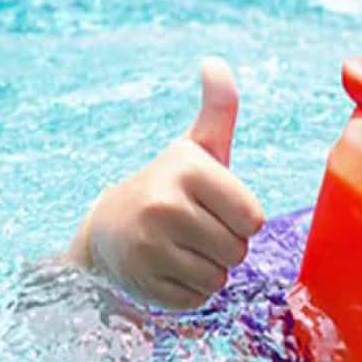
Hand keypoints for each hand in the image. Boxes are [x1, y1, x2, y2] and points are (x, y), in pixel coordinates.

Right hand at [71, 58, 266, 309]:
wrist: (107, 229)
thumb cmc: (168, 187)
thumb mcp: (195, 149)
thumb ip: (218, 109)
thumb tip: (214, 63)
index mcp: (187, 170)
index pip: (253, 218)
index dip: (241, 218)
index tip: (213, 206)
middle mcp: (164, 206)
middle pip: (237, 251)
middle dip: (225, 246)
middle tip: (194, 229)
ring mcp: (149, 247)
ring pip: (218, 278)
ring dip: (208, 269)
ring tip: (180, 248)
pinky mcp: (143, 283)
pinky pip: (197, 299)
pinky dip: (189, 290)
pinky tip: (167, 269)